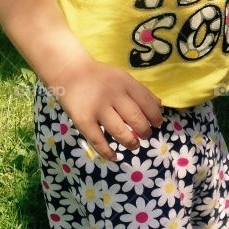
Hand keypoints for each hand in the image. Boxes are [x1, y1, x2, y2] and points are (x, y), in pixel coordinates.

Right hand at [48, 59, 162, 160]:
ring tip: (134, 145)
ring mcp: (97, 108)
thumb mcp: (122, 77)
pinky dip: (108, 152)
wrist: (69, 72)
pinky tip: (114, 156)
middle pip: (136, 119)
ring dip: (131, 142)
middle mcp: (113, 95)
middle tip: (145, 135)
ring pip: (120, 132)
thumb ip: (141, 91)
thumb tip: (159, 106)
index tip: (156, 124)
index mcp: (125, 83)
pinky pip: (98, 140)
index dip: (155, 116)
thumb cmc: (100, 77)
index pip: (147, 102)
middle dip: (145, 132)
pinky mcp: (83, 120)